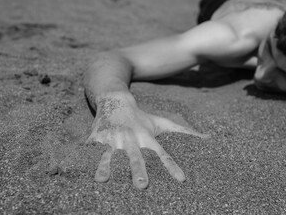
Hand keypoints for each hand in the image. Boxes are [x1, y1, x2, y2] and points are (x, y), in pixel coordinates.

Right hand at [86, 93, 209, 188]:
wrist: (116, 100)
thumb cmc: (142, 117)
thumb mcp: (162, 123)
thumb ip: (183, 131)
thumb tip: (208, 138)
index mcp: (147, 138)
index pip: (162, 155)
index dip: (171, 166)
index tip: (181, 180)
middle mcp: (131, 139)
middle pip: (135, 157)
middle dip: (138, 171)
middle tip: (142, 185)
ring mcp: (112, 139)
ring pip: (109, 155)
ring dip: (107, 167)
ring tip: (103, 181)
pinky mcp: (96, 138)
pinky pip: (89, 150)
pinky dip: (84, 159)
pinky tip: (77, 170)